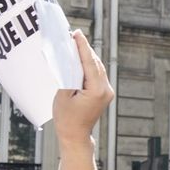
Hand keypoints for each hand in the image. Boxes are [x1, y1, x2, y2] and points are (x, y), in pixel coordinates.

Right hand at [53, 30, 114, 148]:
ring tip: (77, 44)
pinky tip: (82, 59)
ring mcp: (107, 92)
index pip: (90, 63)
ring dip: (88, 57)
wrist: (75, 135)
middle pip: (96, 64)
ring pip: (98, 69)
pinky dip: (90, 66)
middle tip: (75, 36)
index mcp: (97, 90)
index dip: (83, 47)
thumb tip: (70, 60)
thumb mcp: (62, 95)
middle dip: (85, 49)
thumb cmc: (66, 118)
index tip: (77, 34)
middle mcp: (106, 90)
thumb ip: (68, 76)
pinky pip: (97, 75)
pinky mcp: (104, 94)